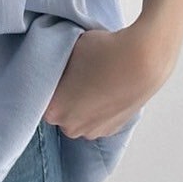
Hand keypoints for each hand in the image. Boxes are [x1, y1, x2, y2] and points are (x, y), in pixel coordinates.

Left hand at [43, 21, 176, 139]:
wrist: (143, 58)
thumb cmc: (103, 51)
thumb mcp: (66, 50)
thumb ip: (53, 65)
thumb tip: (52, 66)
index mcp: (53, 110)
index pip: (39, 98)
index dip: (47, 83)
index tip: (56, 72)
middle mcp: (70, 127)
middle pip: (58, 111)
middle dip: (63, 96)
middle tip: (75, 75)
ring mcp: (93, 131)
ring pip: (77, 117)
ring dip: (81, 104)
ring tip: (94, 81)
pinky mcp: (112, 129)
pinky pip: (95, 119)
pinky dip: (98, 108)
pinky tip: (105, 89)